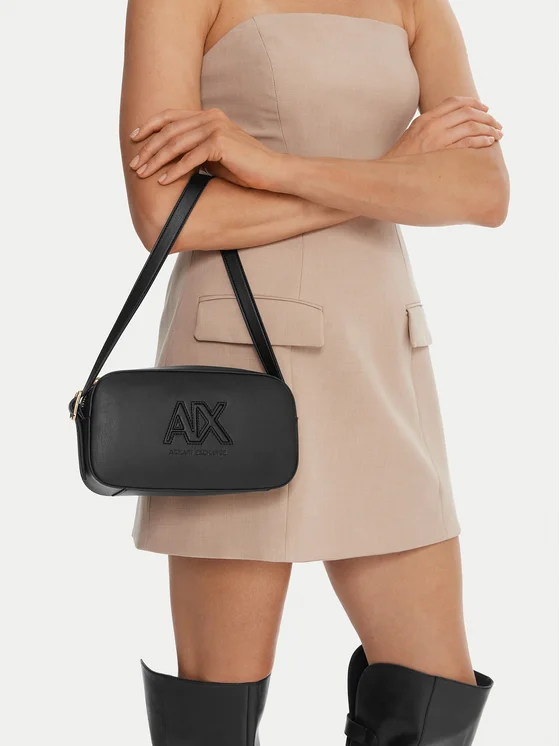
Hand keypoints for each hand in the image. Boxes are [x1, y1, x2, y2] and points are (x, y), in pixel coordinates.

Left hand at [128, 108, 282, 189]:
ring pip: (176, 144)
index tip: (134, 138)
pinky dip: (174, 171)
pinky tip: (163, 182)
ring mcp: (215, 128)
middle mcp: (211, 117)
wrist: (274, 173)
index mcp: (209, 116)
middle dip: (148, 149)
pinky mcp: (220, 144)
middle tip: (134, 165)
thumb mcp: (216, 156)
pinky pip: (190, 159)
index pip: (171, 116)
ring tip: (143, 174)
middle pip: (169, 130)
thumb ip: (196, 151)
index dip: (150, 126)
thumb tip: (172, 160)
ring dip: (156, 160)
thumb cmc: (246, 168)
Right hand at [383, 96, 502, 157]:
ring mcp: (435, 139)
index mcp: (425, 119)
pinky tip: (489, 142)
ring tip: (498, 134)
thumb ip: (428, 130)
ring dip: (488, 128)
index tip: (486, 109)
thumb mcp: (412, 138)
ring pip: (470, 125)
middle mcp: (431, 125)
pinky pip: (467, 143)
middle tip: (497, 124)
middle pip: (467, 112)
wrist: (385, 176)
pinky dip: (481, 140)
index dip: (473, 103)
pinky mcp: (440, 154)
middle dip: (487, 117)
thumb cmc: (400, 162)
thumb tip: (448, 130)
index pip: (454, 102)